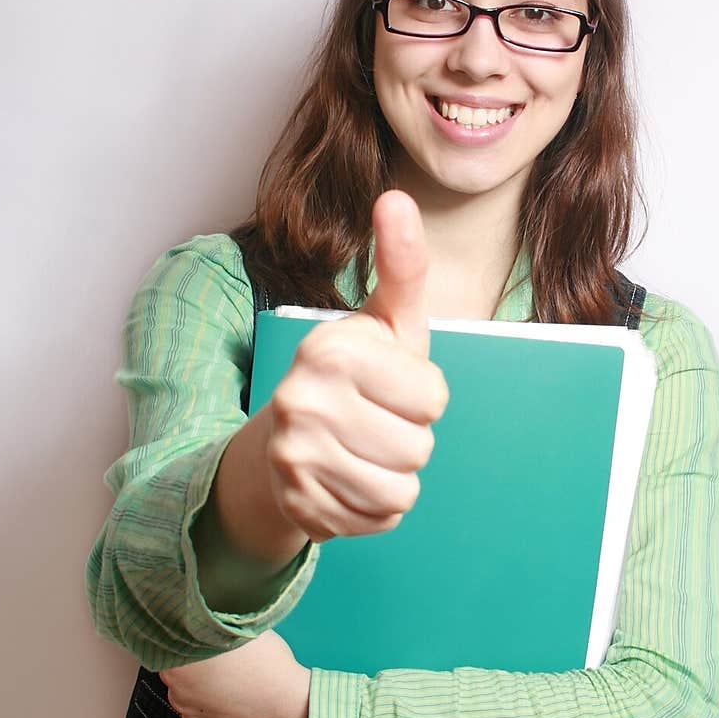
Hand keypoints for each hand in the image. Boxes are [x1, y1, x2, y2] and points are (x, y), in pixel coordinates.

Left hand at [159, 632, 310, 717]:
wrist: (294, 710)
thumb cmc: (271, 666)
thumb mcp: (243, 631)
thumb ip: (216, 627)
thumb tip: (208, 620)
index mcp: (180, 661)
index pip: (169, 647)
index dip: (186, 643)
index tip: (202, 643)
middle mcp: (176, 692)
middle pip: (178, 676)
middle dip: (196, 671)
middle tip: (225, 666)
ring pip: (190, 701)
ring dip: (203, 695)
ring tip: (235, 689)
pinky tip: (237, 709)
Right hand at [265, 189, 449, 542]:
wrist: (285, 438)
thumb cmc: (356, 374)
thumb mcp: (385, 320)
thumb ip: (401, 263)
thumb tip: (396, 197)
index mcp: (330, 349)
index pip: (433, 399)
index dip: (424, 395)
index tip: (391, 384)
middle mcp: (301, 400)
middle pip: (419, 448)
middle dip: (410, 439)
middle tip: (376, 421)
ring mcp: (293, 457)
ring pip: (401, 489)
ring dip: (396, 476)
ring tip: (365, 450)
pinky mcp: (297, 506)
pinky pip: (379, 520)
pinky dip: (375, 507)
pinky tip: (350, 479)